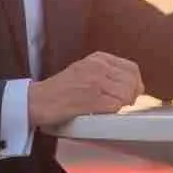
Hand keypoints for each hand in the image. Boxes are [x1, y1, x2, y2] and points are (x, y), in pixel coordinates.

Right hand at [27, 52, 143, 127]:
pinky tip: (105, 113)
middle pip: (132, 80)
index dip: (135, 82)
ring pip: (126, 93)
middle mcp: (98, 66)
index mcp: (98, 58)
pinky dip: (114, 111)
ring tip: (113, 108)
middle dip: (132, 94)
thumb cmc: (59, 90)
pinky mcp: (91, 98)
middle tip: (124, 103)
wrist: (37, 100)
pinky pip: (115, 105)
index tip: (133, 92)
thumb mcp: (84, 70)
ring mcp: (95, 82)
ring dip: (123, 104)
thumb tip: (130, 85)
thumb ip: (106, 73)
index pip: (131, 68)